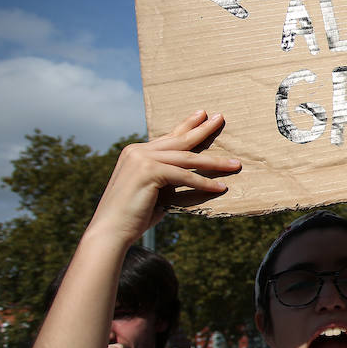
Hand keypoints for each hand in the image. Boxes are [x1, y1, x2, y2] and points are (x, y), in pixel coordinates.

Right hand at [88, 111, 238, 244]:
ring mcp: (142, 159)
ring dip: (215, 162)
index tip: (201, 116)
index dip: (186, 126)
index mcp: (135, 152)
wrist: (111, 231)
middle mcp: (137, 151)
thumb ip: (167, 179)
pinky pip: (184, 176)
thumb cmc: (133, 216)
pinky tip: (221, 187)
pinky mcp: (149, 171)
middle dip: (202, 130)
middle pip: (179, 140)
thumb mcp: (153, 191)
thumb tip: (190, 177)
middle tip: (219, 118)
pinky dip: (204, 182)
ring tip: (235, 164)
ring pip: (187, 159)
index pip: (167, 138)